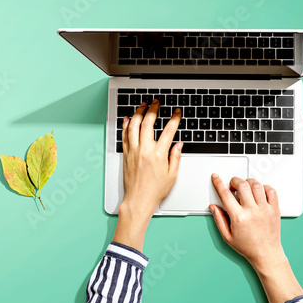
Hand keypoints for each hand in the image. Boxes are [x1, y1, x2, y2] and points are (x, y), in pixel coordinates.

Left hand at [112, 100, 182, 250]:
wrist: (138, 200)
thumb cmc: (154, 191)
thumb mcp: (172, 175)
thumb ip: (175, 157)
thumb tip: (178, 144)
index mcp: (158, 155)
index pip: (168, 131)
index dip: (174, 119)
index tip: (177, 112)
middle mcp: (144, 150)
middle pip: (148, 123)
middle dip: (153, 109)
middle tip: (157, 102)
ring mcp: (133, 151)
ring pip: (134, 126)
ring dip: (138, 113)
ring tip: (143, 105)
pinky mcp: (126, 155)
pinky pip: (124, 136)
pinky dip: (126, 125)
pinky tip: (128, 118)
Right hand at [208, 174, 283, 267]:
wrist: (266, 253)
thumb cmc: (248, 247)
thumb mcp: (227, 236)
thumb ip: (219, 219)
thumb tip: (213, 207)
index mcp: (239, 218)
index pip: (225, 194)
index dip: (218, 183)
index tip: (216, 177)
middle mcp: (252, 211)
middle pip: (242, 185)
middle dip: (234, 181)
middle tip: (233, 185)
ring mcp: (265, 209)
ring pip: (256, 185)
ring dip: (248, 182)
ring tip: (246, 188)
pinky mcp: (275, 209)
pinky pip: (271, 191)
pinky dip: (264, 187)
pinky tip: (259, 192)